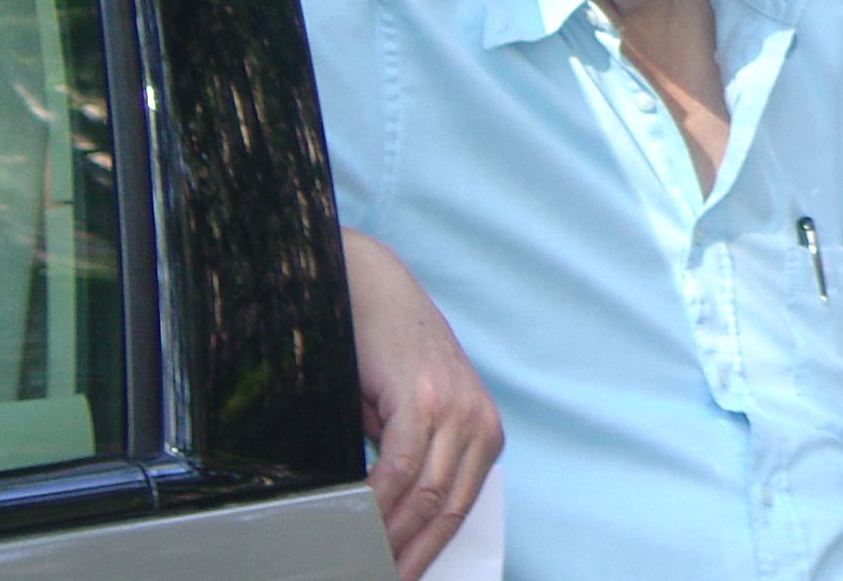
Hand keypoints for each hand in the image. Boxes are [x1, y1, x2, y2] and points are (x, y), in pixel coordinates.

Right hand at [343, 229, 504, 580]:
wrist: (374, 290)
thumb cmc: (387, 355)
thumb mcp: (408, 416)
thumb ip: (409, 461)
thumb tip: (386, 520)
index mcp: (484, 434)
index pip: (459, 511)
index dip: (429, 553)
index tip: (401, 579)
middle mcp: (480, 424)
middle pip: (448, 511)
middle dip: (410, 555)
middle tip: (378, 578)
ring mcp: (457, 411)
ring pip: (427, 495)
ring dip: (391, 537)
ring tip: (361, 562)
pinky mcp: (426, 399)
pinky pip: (403, 467)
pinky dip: (379, 501)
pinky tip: (358, 521)